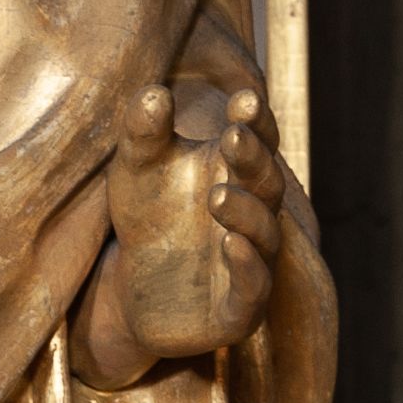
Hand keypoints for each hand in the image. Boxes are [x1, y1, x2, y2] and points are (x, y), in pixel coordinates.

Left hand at [72, 74, 283, 385]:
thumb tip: (153, 92)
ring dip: (246, 213)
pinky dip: (247, 266)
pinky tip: (229, 244)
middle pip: (267, 183)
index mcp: (237, 175)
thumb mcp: (135, 172)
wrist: (135, 296)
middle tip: (234, 137)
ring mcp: (252, 263)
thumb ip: (143, 133)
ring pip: (263, 234)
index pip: (258, 141)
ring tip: (217, 196)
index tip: (244, 98)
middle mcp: (255, 216)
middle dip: (254, 160)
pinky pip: (253, 288)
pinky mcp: (238, 310)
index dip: (256, 122)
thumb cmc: (148, 221)